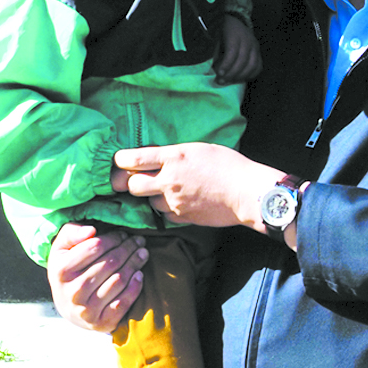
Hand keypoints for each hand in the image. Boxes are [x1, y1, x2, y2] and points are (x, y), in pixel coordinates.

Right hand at [45, 220, 146, 331]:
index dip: (113, 238)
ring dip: (135, 264)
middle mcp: (73, 292)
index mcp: (61, 271)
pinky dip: (135, 287)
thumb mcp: (62, 249)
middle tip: (139, 241)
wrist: (67, 307)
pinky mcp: (100, 323)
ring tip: (143, 254)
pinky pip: (123, 303)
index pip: (95, 246)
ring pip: (119, 280)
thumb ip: (72, 233)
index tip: (123, 234)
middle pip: (110, 263)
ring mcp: (87, 310)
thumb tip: (91, 230)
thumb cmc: (68, 270)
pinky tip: (139, 275)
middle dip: (128, 248)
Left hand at [113, 142, 283, 231]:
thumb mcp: (198, 149)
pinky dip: (168, 209)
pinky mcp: (183, 218)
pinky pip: (165, 215)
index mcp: (173, 157)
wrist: (247, 192)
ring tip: (169, 190)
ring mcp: (175, 201)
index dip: (120, 161)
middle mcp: (169, 180)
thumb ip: (173, 154)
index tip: (121, 162)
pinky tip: (181, 202)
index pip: (132, 159)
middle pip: (132, 185)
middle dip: (131, 183)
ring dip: (153, 197)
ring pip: (148, 202)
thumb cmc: (229, 166)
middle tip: (137, 180)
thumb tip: (154, 159)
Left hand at [213, 14, 261, 83]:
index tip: (219, 74)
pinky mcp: (259, 52)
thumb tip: (213, 68)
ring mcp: (255, 46)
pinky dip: (251, 75)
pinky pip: (259, 66)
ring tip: (231, 81)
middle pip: (243, 61)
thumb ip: (215, 51)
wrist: (236, 20)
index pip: (232, 52)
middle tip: (221, 81)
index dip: (226, 65)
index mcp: (235, 35)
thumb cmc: (224, 31)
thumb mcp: (216, 37)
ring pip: (252, 65)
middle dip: (232, 73)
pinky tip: (242, 79)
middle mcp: (247, 41)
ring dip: (241, 76)